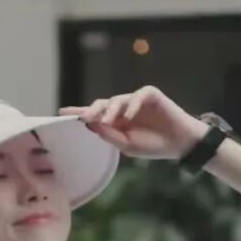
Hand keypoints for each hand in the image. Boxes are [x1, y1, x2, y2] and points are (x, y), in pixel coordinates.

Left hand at [59, 86, 205, 161]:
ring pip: (117, 99)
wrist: (179, 143)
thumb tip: (90, 124)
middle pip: (102, 104)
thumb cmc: (154, 145)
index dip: (79, 112)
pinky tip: (128, 116)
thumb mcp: (127, 145)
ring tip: (107, 121)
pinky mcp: (150, 94)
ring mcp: (136, 100)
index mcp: (116, 121)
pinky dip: (132, 105)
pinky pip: (138, 96)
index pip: (94, 115)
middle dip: (92, 111)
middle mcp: (123, 108)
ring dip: (111, 110)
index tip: (61, 113)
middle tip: (84, 119)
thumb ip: (110, 135)